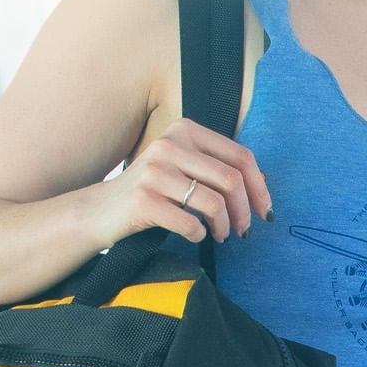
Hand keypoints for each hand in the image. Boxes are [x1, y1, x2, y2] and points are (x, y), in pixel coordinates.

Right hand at [92, 117, 272, 246]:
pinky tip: (195, 236)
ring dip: (224, 227)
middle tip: (244, 231)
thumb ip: (215, 167)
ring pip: (214, 203)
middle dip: (244, 211)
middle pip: (231, 180)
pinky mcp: (143, 200)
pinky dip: (199, 236)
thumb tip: (262, 182)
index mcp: (185, 130)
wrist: (101, 211)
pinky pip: (190, 223)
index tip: (265, 211)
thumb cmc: (151, 192)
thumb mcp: (182, 167)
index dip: (260, 187)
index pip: (240, 156)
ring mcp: (154, 171)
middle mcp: (170, 144)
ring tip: (221, 236)